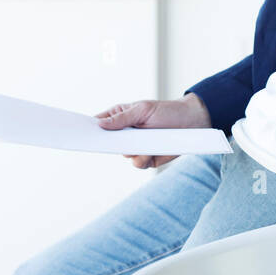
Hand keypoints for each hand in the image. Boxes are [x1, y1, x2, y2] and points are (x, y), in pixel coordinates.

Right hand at [95, 92, 212, 168]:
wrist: (191, 123)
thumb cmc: (167, 111)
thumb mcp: (143, 110)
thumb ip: (122, 118)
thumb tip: (100, 124)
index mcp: (121, 117)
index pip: (99, 123)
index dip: (91, 128)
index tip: (83, 132)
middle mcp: (125, 134)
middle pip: (108, 143)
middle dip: (109, 144)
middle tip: (112, 141)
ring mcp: (135, 147)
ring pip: (124, 155)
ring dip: (132, 151)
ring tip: (144, 143)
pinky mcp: (147, 158)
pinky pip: (137, 164)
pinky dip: (143, 159)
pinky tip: (151, 151)